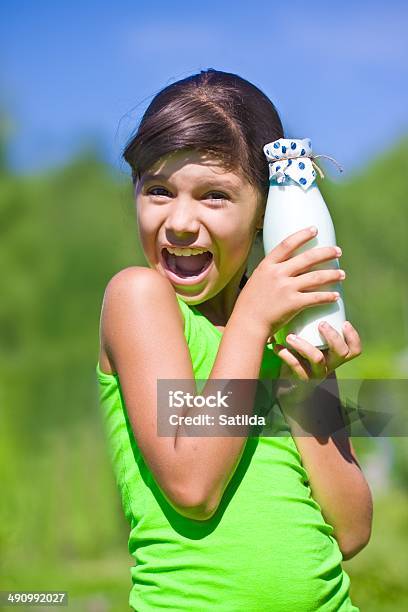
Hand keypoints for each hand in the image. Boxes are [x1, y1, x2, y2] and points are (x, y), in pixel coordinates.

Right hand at [236, 226, 344, 340]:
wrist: (247, 324)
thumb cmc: (249, 305)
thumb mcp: (255, 281)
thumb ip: (269, 272)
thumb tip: (282, 266)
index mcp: (267, 266)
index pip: (287, 244)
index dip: (302, 235)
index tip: (314, 229)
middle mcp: (278, 274)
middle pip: (307, 258)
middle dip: (326, 253)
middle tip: (338, 251)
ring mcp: (286, 288)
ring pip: (316, 277)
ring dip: (332, 275)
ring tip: (342, 274)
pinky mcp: (293, 303)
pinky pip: (316, 297)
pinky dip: (328, 296)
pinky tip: (336, 296)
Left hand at [272, 320, 361, 405]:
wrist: (286, 383)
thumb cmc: (299, 356)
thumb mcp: (310, 344)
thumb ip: (312, 329)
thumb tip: (308, 299)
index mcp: (335, 356)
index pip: (354, 350)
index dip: (353, 337)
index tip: (345, 322)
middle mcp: (329, 365)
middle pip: (341, 352)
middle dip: (333, 336)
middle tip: (321, 324)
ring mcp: (316, 373)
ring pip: (318, 358)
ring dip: (304, 344)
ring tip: (291, 336)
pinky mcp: (302, 379)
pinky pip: (296, 366)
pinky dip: (285, 354)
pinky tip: (277, 346)